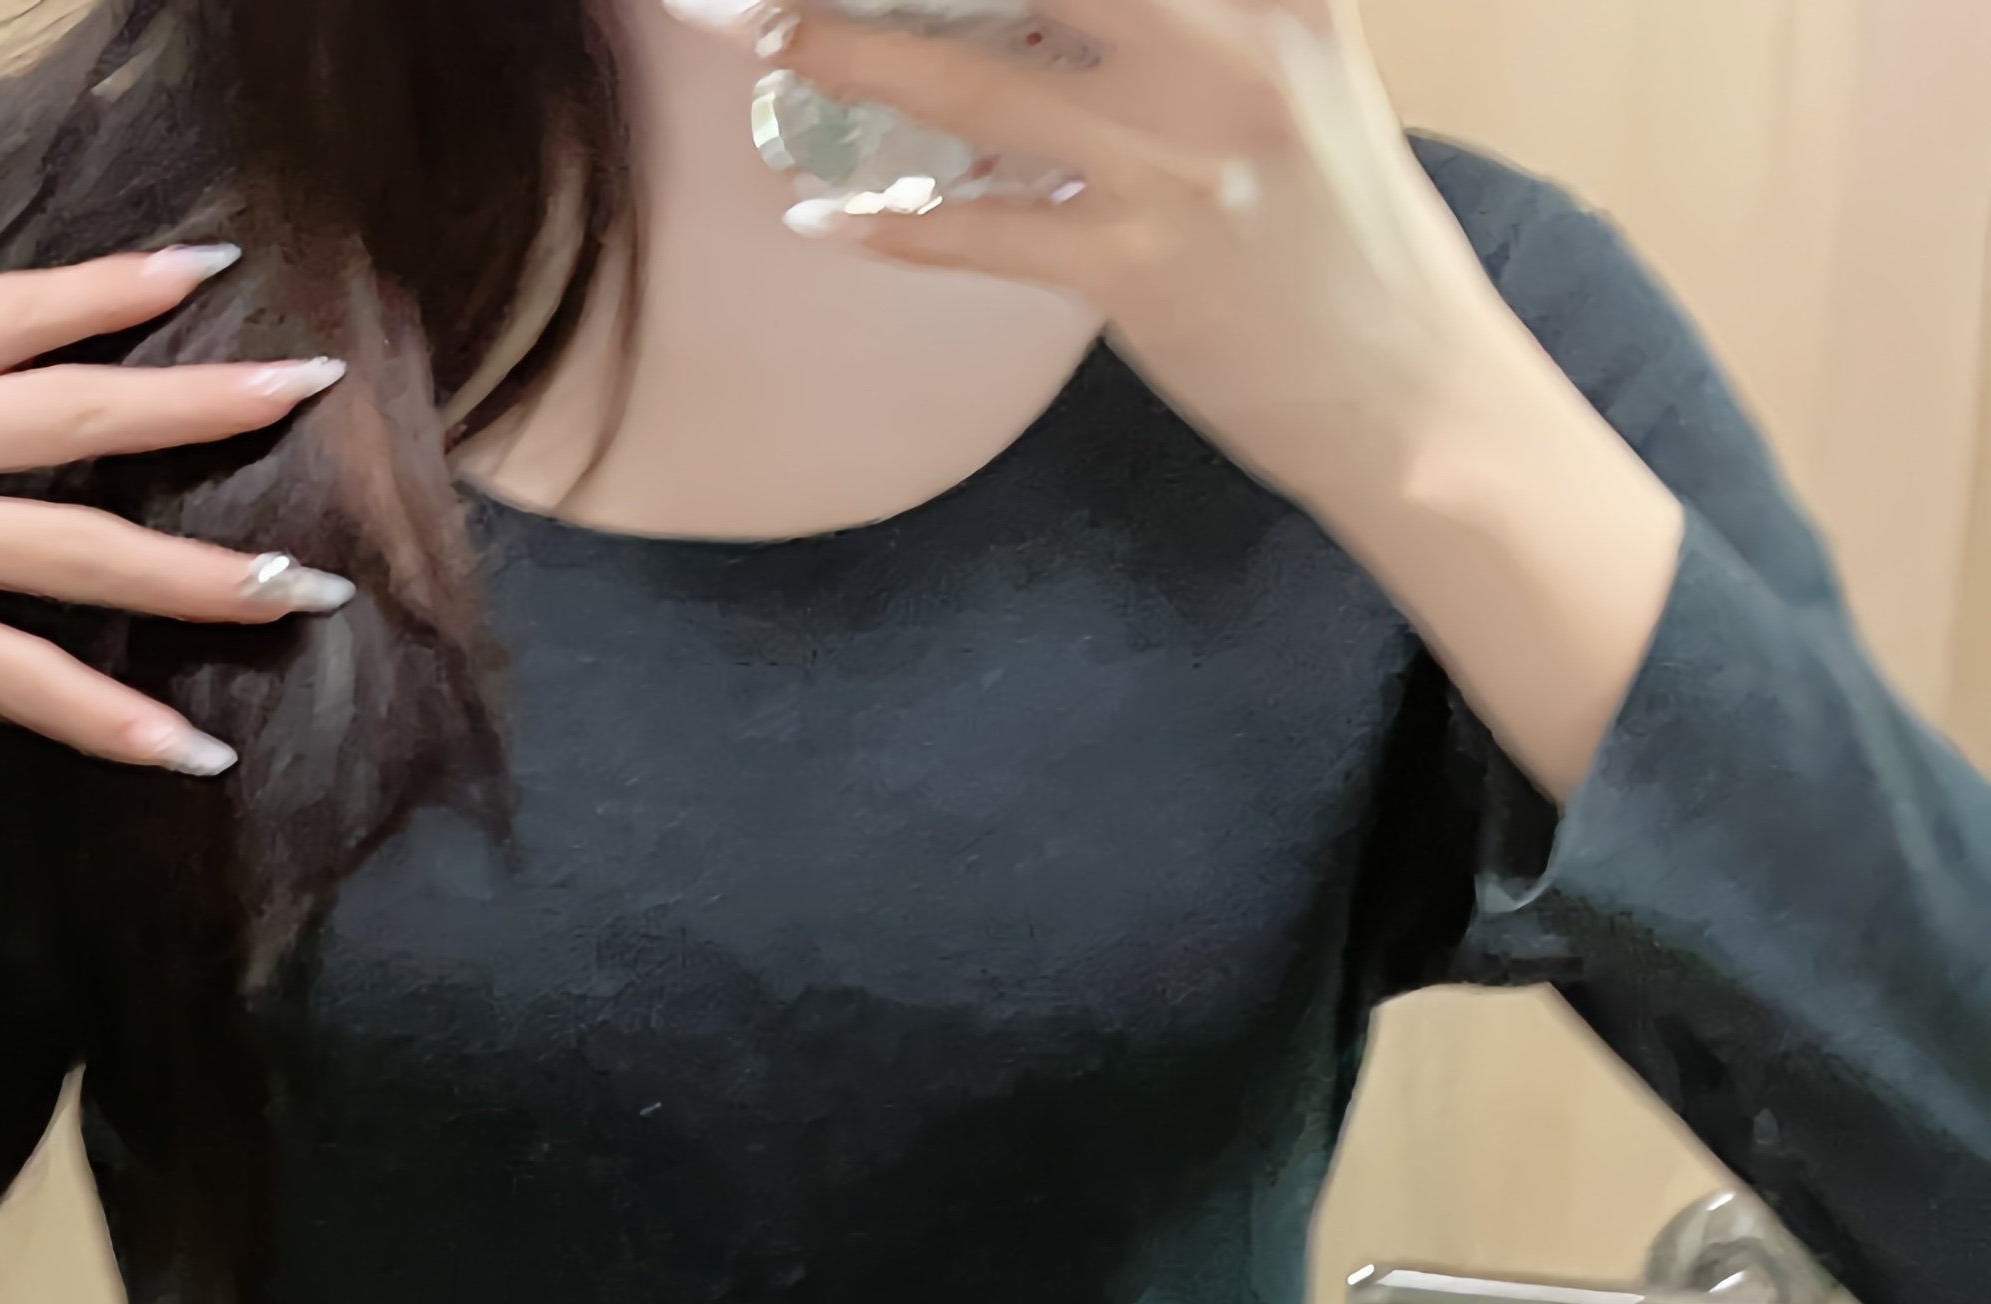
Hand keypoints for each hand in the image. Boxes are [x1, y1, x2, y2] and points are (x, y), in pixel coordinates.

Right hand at [0, 243, 350, 788]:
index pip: (11, 314)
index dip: (112, 288)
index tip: (202, 268)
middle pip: (81, 406)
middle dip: (206, 398)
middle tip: (308, 391)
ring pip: (82, 544)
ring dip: (202, 574)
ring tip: (300, 592)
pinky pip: (20, 678)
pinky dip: (107, 717)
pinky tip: (185, 748)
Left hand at [746, 0, 1523, 522]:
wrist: (1407, 385)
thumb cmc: (1338, 226)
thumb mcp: (1296, 63)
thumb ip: (1196, 12)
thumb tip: (1041, 10)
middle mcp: (1231, 45)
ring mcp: (1182, 161)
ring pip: (980, 79)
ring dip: (857, 56)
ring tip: (777, 35)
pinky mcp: (1142, 270)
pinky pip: (986, 232)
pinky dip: (895, 225)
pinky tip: (828, 216)